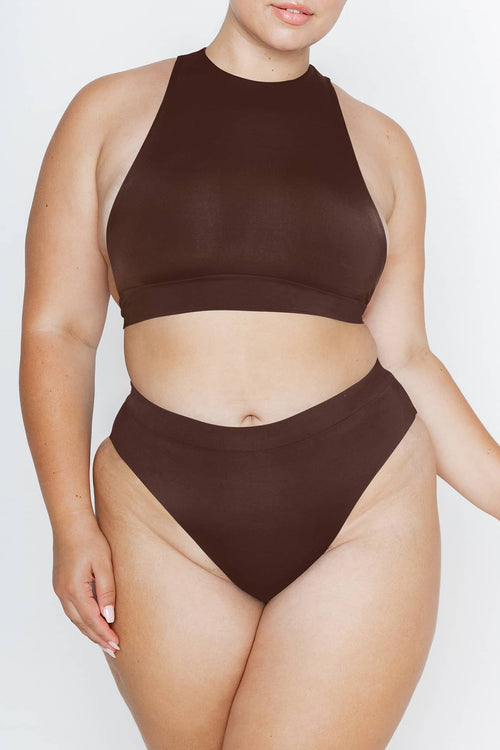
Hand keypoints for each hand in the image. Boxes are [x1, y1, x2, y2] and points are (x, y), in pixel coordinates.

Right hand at [52, 515, 119, 657]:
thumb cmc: (90, 539)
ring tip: (104, 641)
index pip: (91, 620)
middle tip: (113, 650)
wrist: (71, 523)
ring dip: (89, 630)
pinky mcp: (60, 584)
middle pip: (81, 623)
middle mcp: (63, 593)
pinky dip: (83, 619)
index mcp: (74, 589)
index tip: (117, 645)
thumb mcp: (104, 564)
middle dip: (97, 638)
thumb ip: (107, 591)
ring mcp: (59, 589)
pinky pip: (72, 609)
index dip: (104, 634)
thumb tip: (109, 617)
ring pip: (75, 618)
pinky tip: (92, 621)